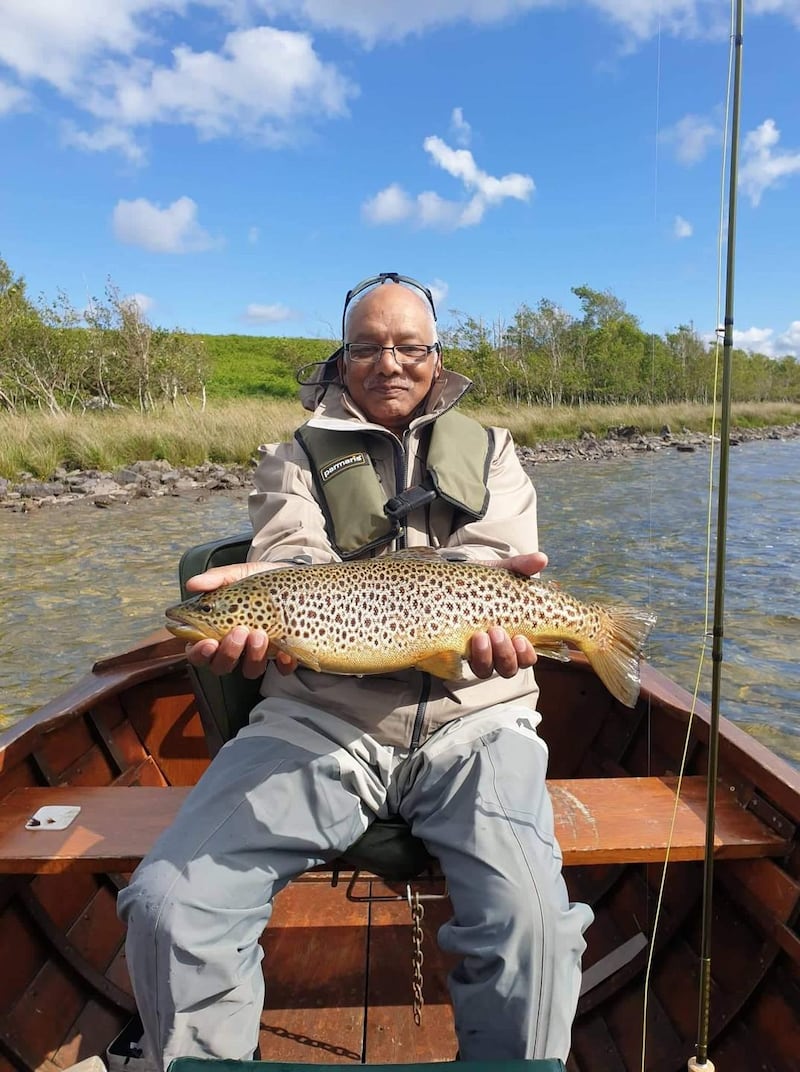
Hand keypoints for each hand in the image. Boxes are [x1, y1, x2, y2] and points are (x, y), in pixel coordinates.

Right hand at [184, 561, 297, 677]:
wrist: (291, 579)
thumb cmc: (257, 582)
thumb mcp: (236, 575)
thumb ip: (215, 579)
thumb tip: (192, 584)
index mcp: (214, 632)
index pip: (197, 653)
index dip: (200, 653)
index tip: (208, 642)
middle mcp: (234, 649)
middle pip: (221, 666)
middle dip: (228, 653)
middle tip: (239, 631)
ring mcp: (258, 655)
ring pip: (250, 670)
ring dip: (253, 656)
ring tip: (260, 634)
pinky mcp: (282, 655)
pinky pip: (282, 669)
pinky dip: (283, 663)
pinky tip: (284, 651)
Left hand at [467, 551, 547, 679]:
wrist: (450, 581)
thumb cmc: (482, 581)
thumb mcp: (501, 572)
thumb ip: (521, 567)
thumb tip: (542, 558)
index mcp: (514, 636)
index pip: (527, 656)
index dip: (526, 654)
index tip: (522, 638)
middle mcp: (497, 650)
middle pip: (508, 668)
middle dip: (506, 655)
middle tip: (498, 632)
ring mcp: (476, 653)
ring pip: (486, 669)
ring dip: (486, 656)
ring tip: (481, 635)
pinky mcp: (455, 653)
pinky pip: (462, 665)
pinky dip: (469, 655)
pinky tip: (468, 639)